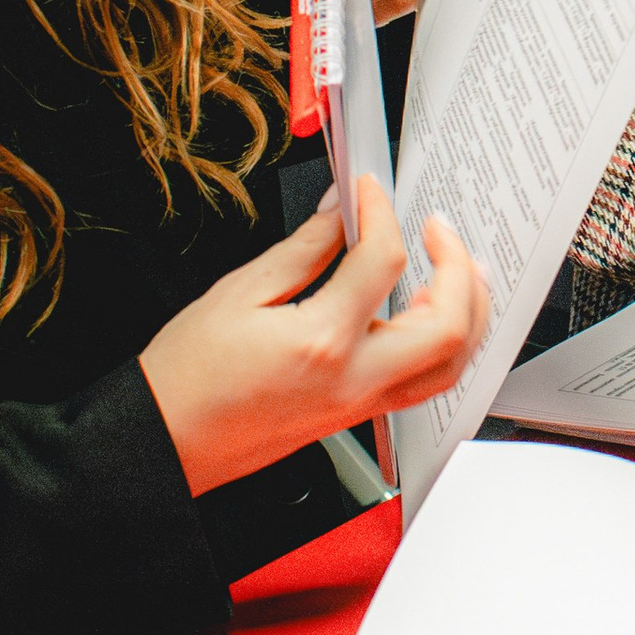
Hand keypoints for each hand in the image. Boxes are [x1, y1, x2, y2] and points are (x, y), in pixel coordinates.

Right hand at [138, 177, 490, 493]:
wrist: (168, 443)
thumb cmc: (187, 378)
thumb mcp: (239, 293)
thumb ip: (304, 248)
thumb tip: (339, 211)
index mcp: (320, 342)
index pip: (382, 262)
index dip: (381, 212)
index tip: (367, 191)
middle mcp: (352, 380)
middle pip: (447, 327)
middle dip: (458, 268)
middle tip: (439, 230)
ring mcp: (360, 404)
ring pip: (449, 365)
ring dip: (467, 312)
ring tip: (460, 270)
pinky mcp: (356, 416)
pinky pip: (424, 383)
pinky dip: (444, 344)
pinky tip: (431, 316)